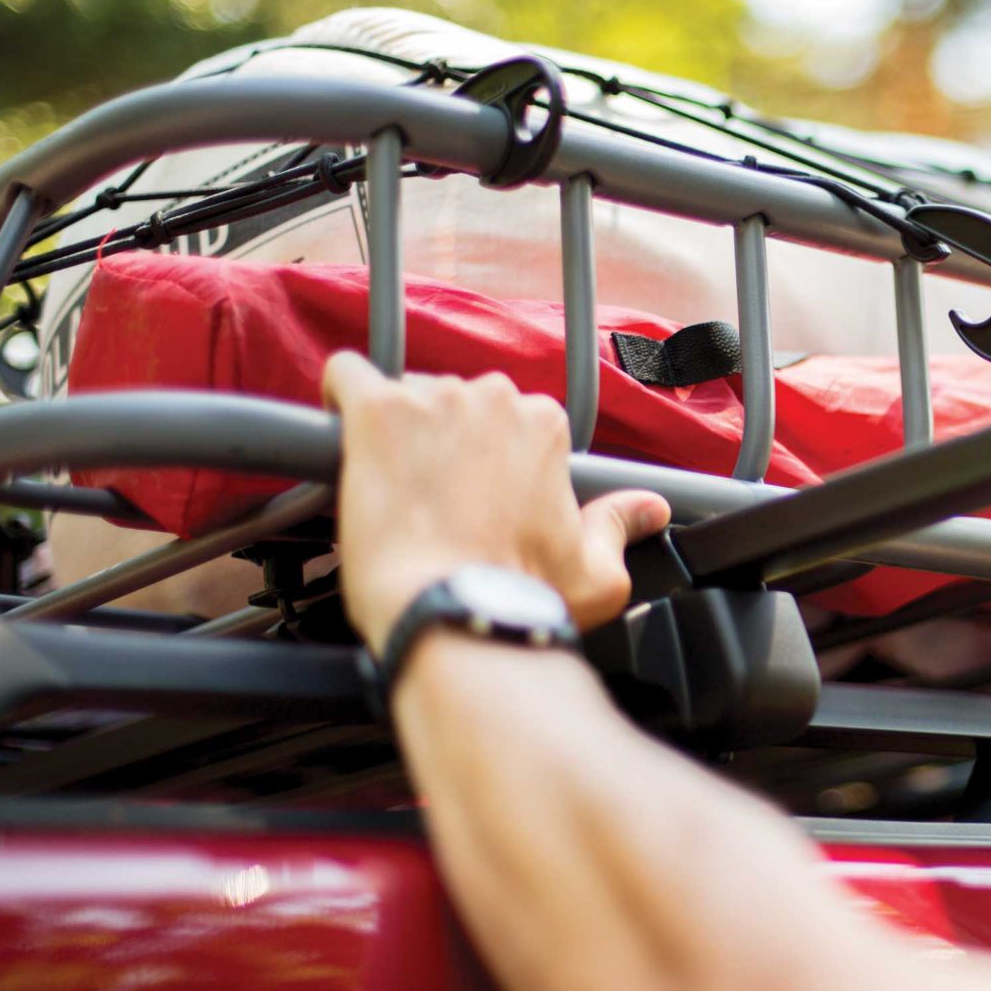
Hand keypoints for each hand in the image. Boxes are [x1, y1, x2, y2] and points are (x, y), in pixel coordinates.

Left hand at [322, 353, 670, 652]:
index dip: (491, 460)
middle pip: (457, 403)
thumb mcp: (597, 570)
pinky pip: (345, 375)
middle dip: (445, 442)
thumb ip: (621, 525)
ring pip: (406, 395)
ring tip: (391, 489)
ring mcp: (432, 400)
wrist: (454, 615)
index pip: (510, 418)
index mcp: (544, 426)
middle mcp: (493, 399)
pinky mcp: (375, 413)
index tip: (477, 497)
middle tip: (434, 499)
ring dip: (398, 433)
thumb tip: (650, 509)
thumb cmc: (521, 598)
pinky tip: (340, 430)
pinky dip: (340, 396)